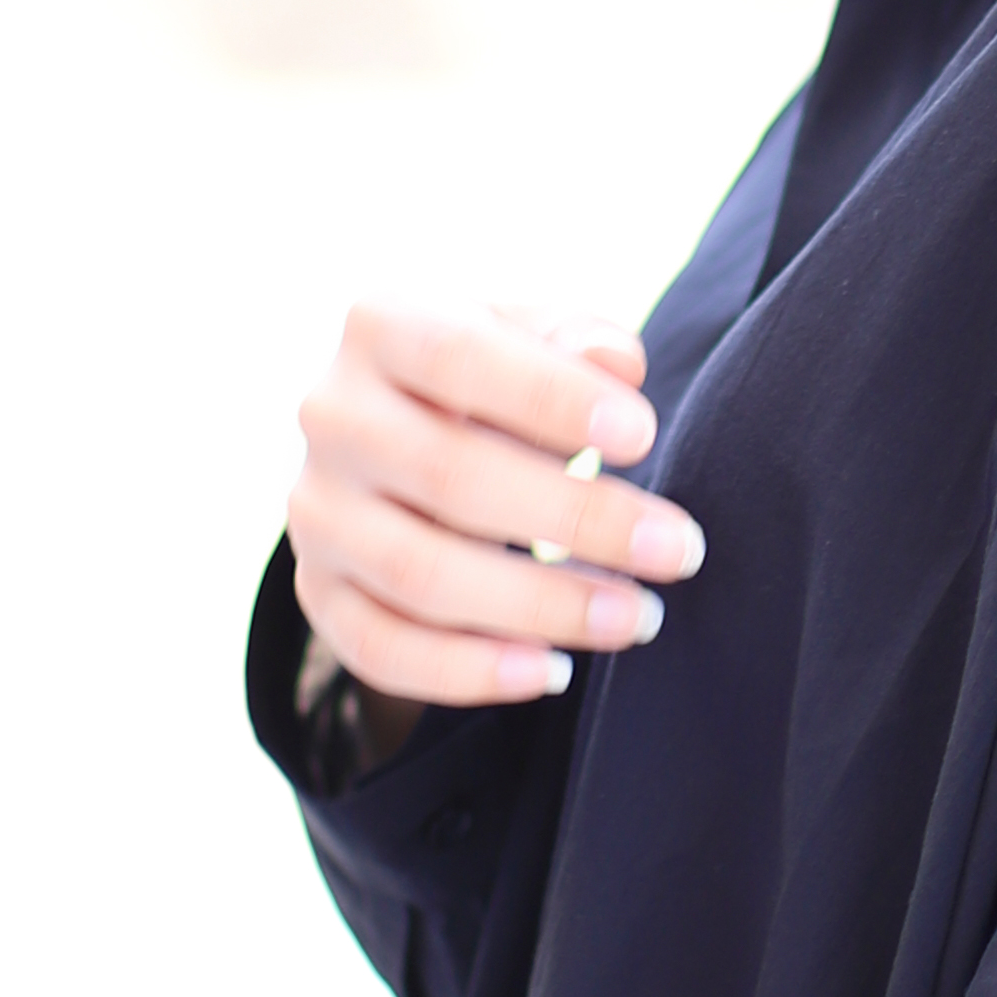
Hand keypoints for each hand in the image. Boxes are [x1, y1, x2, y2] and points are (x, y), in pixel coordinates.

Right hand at [286, 300, 706, 718]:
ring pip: (420, 575)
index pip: (458, 357)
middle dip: (580, 520)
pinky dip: (468, 672)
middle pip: (451, 478)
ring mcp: (317, 512)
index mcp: (380, 325)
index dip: (551, 398)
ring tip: (638, 617)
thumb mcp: (529, 334)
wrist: (398, 429)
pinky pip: (382, 648)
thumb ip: (574, 338)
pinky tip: (552, 671)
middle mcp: (332, 417)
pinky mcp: (318, 591)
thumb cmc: (492, 375)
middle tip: (678, 550)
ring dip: (541, 607)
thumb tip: (618, 366)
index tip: (644, 435)